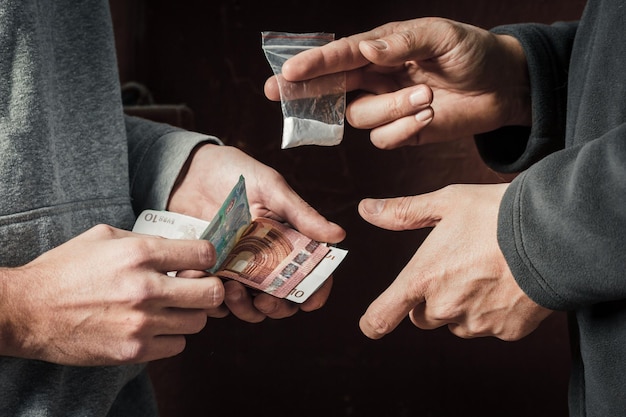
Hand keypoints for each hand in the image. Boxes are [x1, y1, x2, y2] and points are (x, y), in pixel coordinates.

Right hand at [0, 225, 223, 365]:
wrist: (27, 311)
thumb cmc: (65, 269)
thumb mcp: (104, 237)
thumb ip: (146, 241)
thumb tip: (180, 249)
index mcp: (140, 253)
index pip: (204, 254)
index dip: (207, 258)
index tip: (199, 262)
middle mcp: (145, 288)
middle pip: (212, 292)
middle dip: (208, 288)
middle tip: (194, 288)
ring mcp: (141, 323)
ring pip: (198, 321)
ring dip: (189, 313)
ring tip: (171, 308)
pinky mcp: (133, 351)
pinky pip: (177, 346)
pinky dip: (172, 336)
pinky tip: (155, 326)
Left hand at [168, 144, 345, 321]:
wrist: (188, 169)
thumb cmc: (236, 172)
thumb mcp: (271, 188)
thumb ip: (302, 214)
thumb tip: (339, 235)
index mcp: (289, 241)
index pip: (310, 274)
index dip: (315, 292)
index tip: (309, 302)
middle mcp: (267, 260)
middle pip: (282, 299)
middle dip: (277, 307)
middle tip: (264, 300)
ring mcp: (239, 268)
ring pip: (250, 306)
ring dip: (244, 308)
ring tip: (231, 289)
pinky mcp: (212, 271)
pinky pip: (215, 298)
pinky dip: (212, 300)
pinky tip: (204, 280)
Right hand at [264, 17, 530, 148]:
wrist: (503, 86)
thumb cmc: (473, 52)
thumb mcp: (441, 37)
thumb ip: (401, 43)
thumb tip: (365, 50)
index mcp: (382, 48)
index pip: (340, 56)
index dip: (313, 63)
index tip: (288, 70)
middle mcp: (377, 77)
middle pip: (330, 88)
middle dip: (304, 90)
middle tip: (278, 92)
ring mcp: (387, 106)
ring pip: (361, 118)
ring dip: (391, 110)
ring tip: (427, 97)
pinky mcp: (401, 131)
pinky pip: (383, 139)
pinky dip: (403, 130)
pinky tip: (428, 117)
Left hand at [357, 183, 552, 340]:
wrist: (555, 232)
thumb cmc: (495, 214)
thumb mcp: (445, 203)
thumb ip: (402, 211)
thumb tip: (365, 209)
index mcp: (423, 278)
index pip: (382, 317)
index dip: (373, 322)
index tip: (371, 323)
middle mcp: (445, 307)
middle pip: (422, 317)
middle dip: (429, 299)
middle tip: (454, 269)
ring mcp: (477, 322)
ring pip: (456, 323)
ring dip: (462, 306)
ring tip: (485, 272)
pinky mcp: (507, 332)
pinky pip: (489, 327)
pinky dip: (493, 311)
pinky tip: (506, 284)